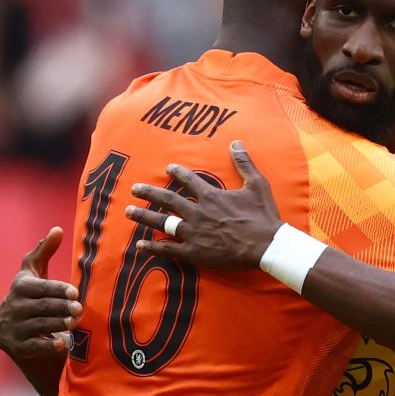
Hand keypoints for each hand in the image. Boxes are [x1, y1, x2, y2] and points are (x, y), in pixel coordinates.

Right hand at [0, 227, 81, 358]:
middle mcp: (10, 307)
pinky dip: (49, 345)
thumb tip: (58, 229)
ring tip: (75, 322)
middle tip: (80, 309)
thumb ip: (44, 252)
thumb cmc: (33, 298)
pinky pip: (33, 347)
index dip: (57, 289)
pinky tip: (64, 343)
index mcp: (19, 286)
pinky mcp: (13, 347)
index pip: (39, 287)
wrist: (19, 334)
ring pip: (38, 325)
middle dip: (62, 307)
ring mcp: (10, 328)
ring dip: (59, 324)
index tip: (75, 292)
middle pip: (41, 307)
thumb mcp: (36, 274)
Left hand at [126, 141, 283, 268]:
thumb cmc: (263, 215)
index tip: (167, 168)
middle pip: (168, 199)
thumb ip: (244, 163)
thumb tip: (236, 143)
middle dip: (149, 193)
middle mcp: (198, 212)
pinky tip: (140, 245)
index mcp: (211, 196)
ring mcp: (194, 233)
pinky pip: (169, 249)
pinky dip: (154, 247)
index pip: (189, 181)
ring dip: (144, 216)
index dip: (177, 173)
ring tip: (128, 211)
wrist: (266, 245)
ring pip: (163, 222)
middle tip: (134, 188)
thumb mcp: (257, 184)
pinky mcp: (195, 252)